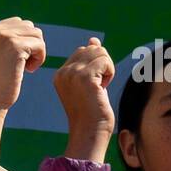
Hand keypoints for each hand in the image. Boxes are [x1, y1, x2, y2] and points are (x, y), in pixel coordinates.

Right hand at [0, 18, 45, 113]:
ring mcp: (3, 37)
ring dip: (37, 51)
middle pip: (28, 26)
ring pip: (36, 34)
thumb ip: (8, 39)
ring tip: (27, 67)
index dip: (23, 41)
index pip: (16, 22)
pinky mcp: (15, 46)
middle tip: (24, 64)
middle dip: (31, 45)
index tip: (16, 60)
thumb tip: (30, 27)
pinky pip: (40, 45)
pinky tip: (29, 70)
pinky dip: (40, 58)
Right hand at [55, 38, 115, 162]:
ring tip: (101, 87)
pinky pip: (105, 60)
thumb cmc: (92, 111)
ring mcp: (72, 74)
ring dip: (107, 68)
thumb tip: (93, 39)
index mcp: (60, 74)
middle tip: (99, 85)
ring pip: (100, 52)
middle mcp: (63, 72)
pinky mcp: (84, 77)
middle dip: (102, 64)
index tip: (93, 85)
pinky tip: (104, 87)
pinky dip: (110, 72)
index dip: (96, 65)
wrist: (91, 131)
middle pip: (92, 48)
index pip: (83, 51)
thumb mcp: (90, 82)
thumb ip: (90, 61)